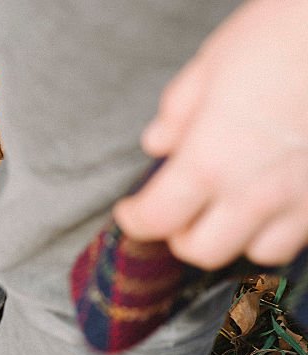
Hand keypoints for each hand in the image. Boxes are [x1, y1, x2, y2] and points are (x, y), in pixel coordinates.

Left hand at [113, 0, 307, 269]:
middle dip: (182, 234)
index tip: (132, 211)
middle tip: (180, 210)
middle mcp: (255, 192)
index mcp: (211, 161)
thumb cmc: (286, 33)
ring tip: (231, 205)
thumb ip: (179, 111)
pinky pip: (302, 235)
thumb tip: (160, 142)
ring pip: (259, 252)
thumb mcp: (213, 63)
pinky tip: (275, 200)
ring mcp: (301, 199)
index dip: (136, 219)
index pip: (157, 219)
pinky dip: (281, 227)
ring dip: (237, 235)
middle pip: (203, 251)